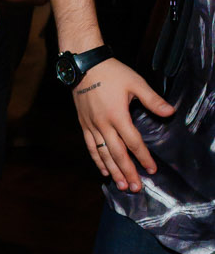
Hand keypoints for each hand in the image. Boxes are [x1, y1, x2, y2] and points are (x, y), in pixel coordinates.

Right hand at [72, 58, 174, 192]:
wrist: (84, 65)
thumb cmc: (111, 72)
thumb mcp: (135, 82)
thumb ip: (152, 100)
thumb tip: (170, 112)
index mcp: (117, 115)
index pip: (133, 142)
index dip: (143, 157)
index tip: (151, 170)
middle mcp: (103, 124)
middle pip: (117, 154)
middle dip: (127, 172)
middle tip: (135, 188)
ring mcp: (92, 126)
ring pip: (103, 154)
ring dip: (113, 171)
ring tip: (121, 185)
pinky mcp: (84, 124)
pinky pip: (90, 147)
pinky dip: (97, 160)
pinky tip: (104, 171)